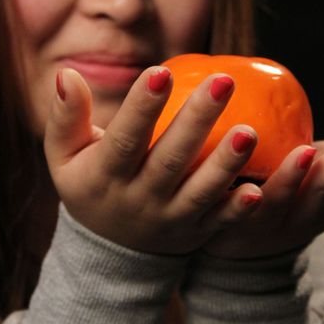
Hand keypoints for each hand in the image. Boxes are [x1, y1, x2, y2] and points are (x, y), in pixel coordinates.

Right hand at [43, 67, 272, 254]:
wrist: (111, 252)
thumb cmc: (91, 183)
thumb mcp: (65, 156)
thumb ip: (66, 116)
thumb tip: (67, 74)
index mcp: (105, 176)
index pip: (124, 139)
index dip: (141, 107)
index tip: (161, 71)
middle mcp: (139, 199)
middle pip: (170, 158)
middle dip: (196, 120)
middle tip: (223, 81)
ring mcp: (170, 219)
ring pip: (200, 191)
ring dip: (225, 163)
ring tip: (249, 131)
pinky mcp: (196, 233)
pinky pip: (219, 223)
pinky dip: (238, 210)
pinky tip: (258, 190)